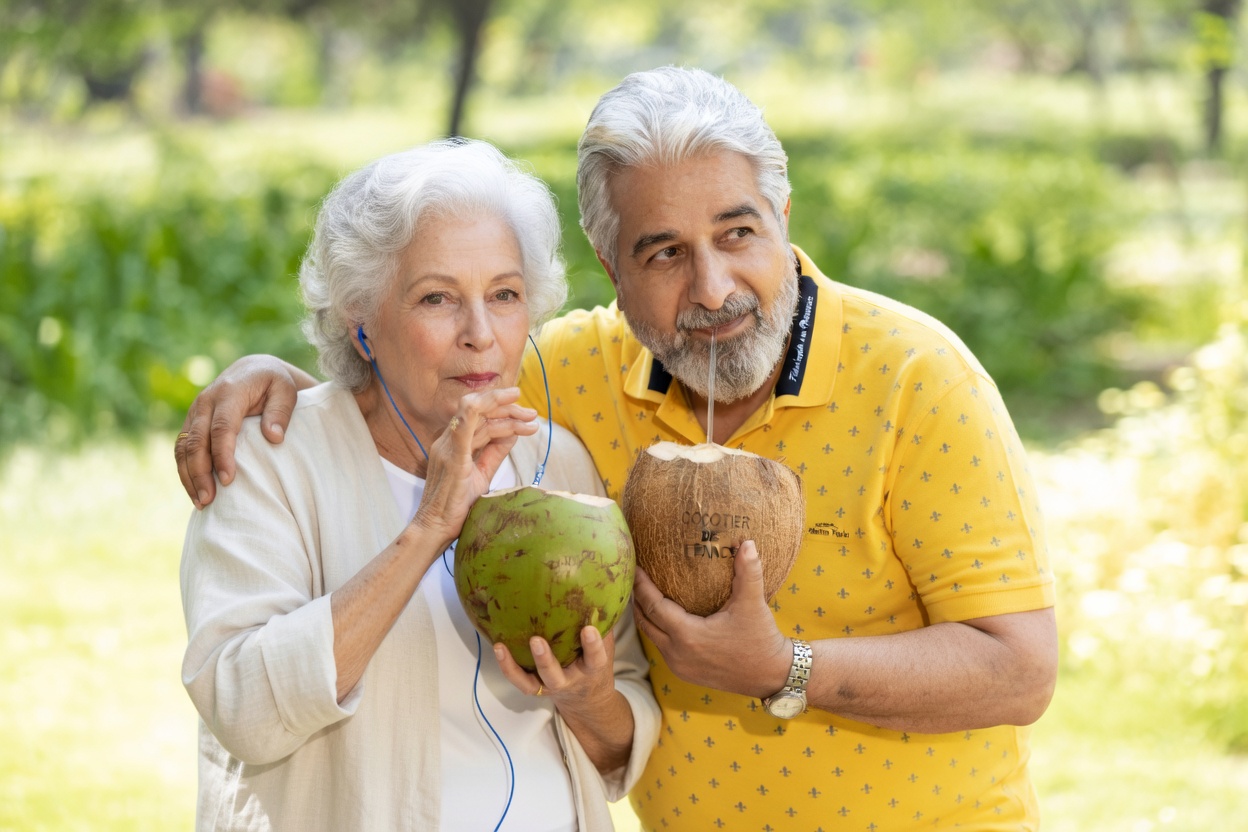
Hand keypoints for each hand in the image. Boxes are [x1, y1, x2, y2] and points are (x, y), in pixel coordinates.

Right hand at [175, 355, 316, 508]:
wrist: (252, 369)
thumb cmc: (273, 382)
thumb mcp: (285, 390)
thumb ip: (281, 411)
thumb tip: (274, 437)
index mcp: (229, 392)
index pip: (222, 427)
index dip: (223, 455)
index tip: (229, 479)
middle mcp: (206, 401)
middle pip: (196, 441)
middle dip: (200, 472)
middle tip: (209, 500)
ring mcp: (195, 412)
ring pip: (183, 447)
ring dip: (189, 475)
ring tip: (201, 502)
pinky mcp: (191, 421)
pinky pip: (182, 448)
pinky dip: (185, 470)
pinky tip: (195, 490)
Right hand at [409, 387, 537, 547]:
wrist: (434, 529)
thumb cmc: (455, 506)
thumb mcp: (481, 475)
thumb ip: (494, 453)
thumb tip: (513, 433)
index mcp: (453, 443)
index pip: (479, 417)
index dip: (503, 412)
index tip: (527, 417)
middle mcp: (447, 440)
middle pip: (478, 411)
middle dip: (508, 408)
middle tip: (532, 414)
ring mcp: (447, 447)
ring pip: (476, 413)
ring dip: (506, 411)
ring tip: (529, 416)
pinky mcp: (451, 458)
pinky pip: (463, 425)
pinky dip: (482, 409)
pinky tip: (505, 403)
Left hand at [494, 626, 620, 719]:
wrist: (587, 698)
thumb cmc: (593, 662)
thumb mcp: (606, 645)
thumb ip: (602, 623)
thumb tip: (598, 590)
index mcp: (591, 669)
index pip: (595, 658)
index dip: (592, 645)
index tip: (588, 629)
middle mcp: (569, 680)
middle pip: (554, 675)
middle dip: (545, 660)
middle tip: (536, 640)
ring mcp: (550, 685)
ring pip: (531, 682)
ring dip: (515, 666)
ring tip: (501, 646)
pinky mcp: (535, 687)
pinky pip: (518, 680)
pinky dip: (506, 666)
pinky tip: (498, 648)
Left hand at [633, 539, 791, 698]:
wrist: (771, 676)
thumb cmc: (761, 640)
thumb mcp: (752, 604)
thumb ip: (748, 572)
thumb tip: (746, 542)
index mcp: (688, 636)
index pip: (654, 607)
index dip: (641, 586)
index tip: (635, 567)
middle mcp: (678, 654)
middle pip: (646, 622)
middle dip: (637, 600)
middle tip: (633, 577)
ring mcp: (680, 667)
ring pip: (652, 637)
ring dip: (646, 616)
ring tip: (643, 594)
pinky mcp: (686, 673)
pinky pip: (662, 648)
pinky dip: (658, 630)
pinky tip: (663, 617)